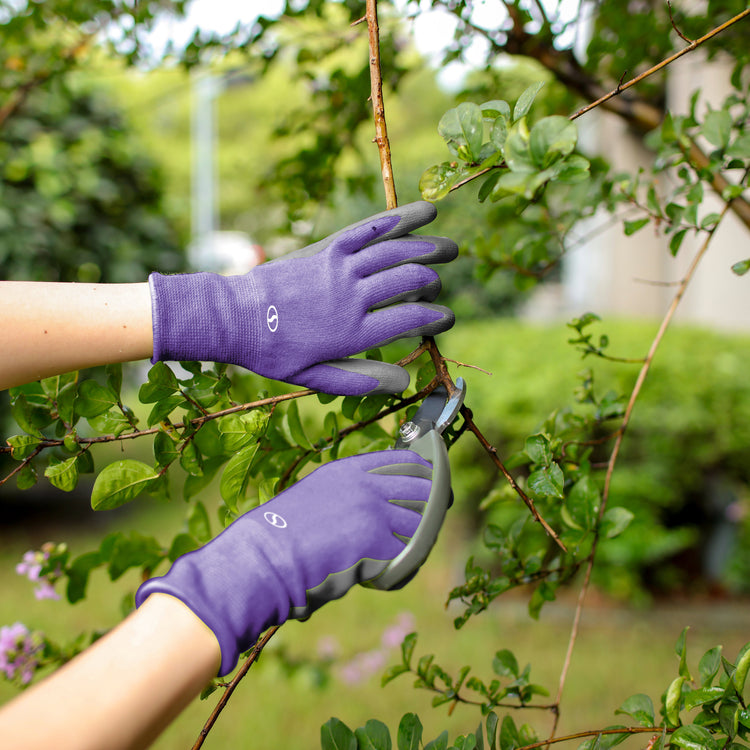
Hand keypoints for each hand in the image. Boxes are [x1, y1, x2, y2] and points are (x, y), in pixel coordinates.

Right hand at [135, 450, 439, 675]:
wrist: (264, 557)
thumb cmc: (281, 533)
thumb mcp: (317, 494)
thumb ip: (350, 492)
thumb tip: (380, 503)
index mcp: (350, 468)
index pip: (405, 460)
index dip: (426, 472)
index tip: (436, 482)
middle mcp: (366, 484)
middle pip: (424, 486)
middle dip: (437, 502)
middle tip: (436, 518)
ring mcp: (374, 511)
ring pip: (421, 522)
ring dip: (419, 540)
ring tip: (405, 555)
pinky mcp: (377, 542)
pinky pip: (407, 556)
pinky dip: (402, 570)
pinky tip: (384, 577)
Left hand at [148, 201, 456, 394]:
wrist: (234, 317)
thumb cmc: (274, 353)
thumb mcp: (314, 378)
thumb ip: (360, 380)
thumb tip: (404, 384)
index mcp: (353, 333)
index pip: (411, 319)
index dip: (437, 318)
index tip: (447, 319)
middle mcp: (351, 297)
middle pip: (409, 280)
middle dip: (434, 279)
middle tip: (441, 281)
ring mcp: (339, 269)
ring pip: (394, 252)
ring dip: (426, 247)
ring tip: (449, 247)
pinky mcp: (327, 249)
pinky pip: (366, 231)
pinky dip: (395, 221)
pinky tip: (419, 215)